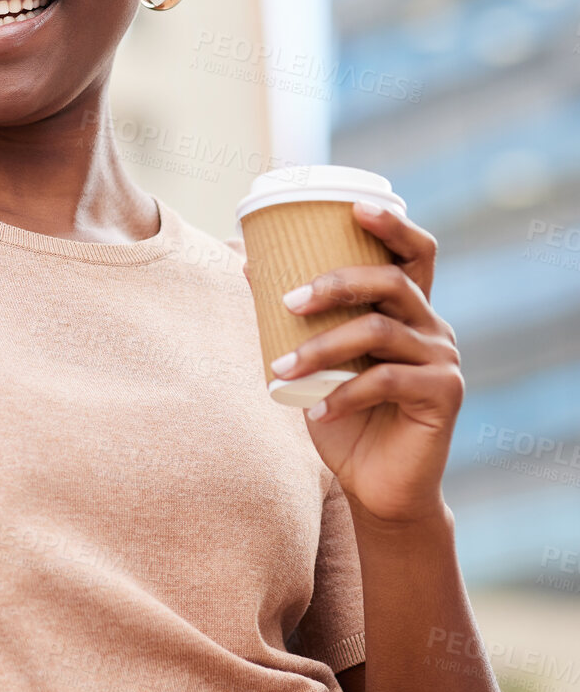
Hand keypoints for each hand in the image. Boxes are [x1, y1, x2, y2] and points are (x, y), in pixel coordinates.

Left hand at [260, 202, 462, 524]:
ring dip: (323, 347)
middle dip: (336, 284)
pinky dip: (344, 392)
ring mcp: (443, 359)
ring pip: (380, 331)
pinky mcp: (444, 395)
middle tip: (287, 301)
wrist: (375, 485)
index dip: (392, 224)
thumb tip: (247, 263)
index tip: (354, 207)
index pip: (415, 252)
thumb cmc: (342, 416)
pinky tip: (316, 410)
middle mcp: (432, 327)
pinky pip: (387, 380)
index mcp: (408, 310)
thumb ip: (296, 318)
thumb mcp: (315, 362)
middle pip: (391, 281)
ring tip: (281, 368)